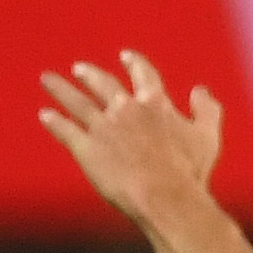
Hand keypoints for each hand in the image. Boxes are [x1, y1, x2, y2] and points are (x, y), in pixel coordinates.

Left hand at [37, 49, 223, 222]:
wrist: (164, 196)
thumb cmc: (189, 171)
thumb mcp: (207, 137)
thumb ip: (206, 111)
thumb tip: (201, 91)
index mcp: (154, 104)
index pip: (143, 75)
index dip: (134, 64)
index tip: (126, 56)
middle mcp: (125, 109)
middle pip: (103, 84)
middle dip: (90, 74)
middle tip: (79, 68)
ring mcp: (103, 127)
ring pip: (77, 102)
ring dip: (61, 89)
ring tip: (48, 80)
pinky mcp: (86, 148)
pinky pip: (66, 130)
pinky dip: (54, 121)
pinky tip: (45, 114)